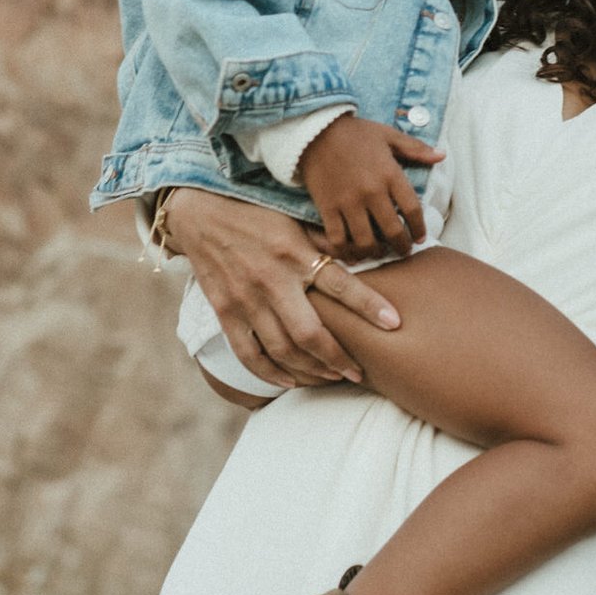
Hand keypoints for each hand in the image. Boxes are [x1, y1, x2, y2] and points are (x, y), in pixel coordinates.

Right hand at [159, 189, 400, 389]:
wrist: (200, 213)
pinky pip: (249, 354)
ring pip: (283, 350)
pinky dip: (270, 374)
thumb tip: (366, 253)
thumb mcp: (295, 219)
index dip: (369, 306)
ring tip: (332, 377)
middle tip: (359, 373)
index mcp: (295, 252)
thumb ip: (326, 241)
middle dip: (338, 358)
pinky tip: (290, 381)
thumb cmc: (257, 214)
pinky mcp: (226, 313)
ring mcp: (246, 300)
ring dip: (311, 370)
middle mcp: (272, 279)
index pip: (340, 283)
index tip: (395, 324)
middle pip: (310, 332)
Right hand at [296, 118, 441, 260]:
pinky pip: (338, 239)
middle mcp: (371, 192)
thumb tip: (442, 156)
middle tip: (403, 251)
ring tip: (379, 252)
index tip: (420, 238)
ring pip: (366, 241)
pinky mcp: (327, 208)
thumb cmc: (355, 133)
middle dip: (401, 246)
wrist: (315, 130)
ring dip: (376, 252)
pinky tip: (352, 253)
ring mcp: (348, 203)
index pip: (413, 210)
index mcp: (390, 174)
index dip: (419, 228)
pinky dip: (345, 251)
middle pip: (393, 231)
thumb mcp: (389, 135)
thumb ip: (416, 149)